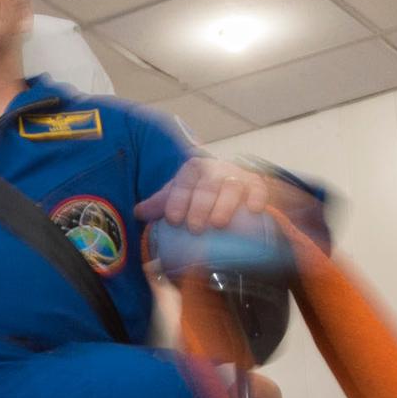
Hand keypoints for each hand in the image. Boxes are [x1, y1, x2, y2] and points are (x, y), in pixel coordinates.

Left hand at [134, 157, 270, 234]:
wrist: (225, 188)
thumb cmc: (196, 197)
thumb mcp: (177, 197)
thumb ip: (159, 204)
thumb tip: (137, 212)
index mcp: (192, 170)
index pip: (184, 181)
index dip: (177, 199)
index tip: (173, 219)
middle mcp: (215, 170)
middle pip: (208, 184)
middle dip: (200, 205)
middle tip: (194, 228)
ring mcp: (236, 176)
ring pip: (232, 186)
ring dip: (225, 204)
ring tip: (218, 224)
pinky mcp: (256, 185)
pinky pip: (259, 187)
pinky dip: (258, 196)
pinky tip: (253, 209)